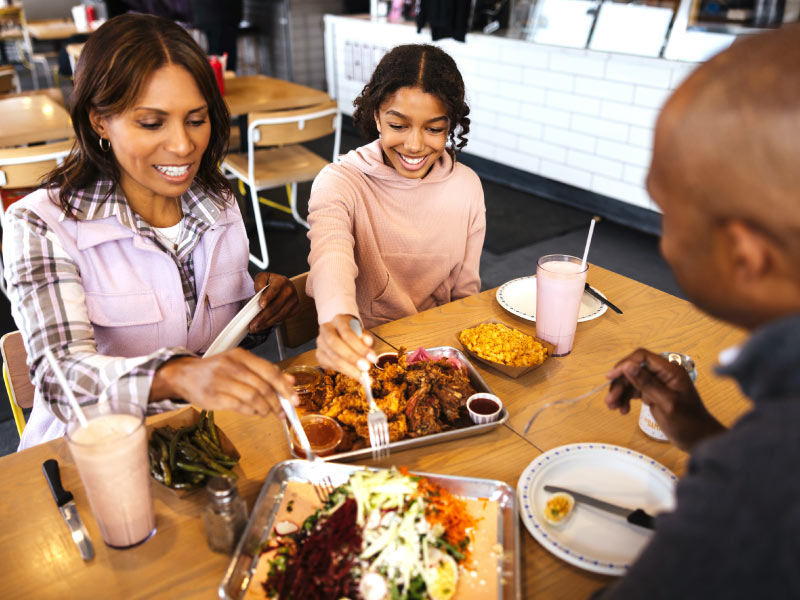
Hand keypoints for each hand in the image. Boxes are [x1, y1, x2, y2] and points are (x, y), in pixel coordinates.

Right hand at [151, 348, 297, 415]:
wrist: (184, 375)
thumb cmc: (217, 370)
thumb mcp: (241, 364)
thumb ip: (265, 372)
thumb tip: (290, 382)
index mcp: (241, 355)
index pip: (270, 371)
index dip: (285, 388)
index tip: (295, 400)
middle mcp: (231, 366)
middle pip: (263, 387)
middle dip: (277, 403)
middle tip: (283, 412)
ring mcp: (221, 381)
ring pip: (253, 398)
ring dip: (265, 409)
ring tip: (268, 412)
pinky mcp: (213, 396)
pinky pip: (239, 407)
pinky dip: (251, 412)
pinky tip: (254, 412)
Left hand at [248, 272, 299, 332]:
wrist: (284, 286)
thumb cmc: (272, 283)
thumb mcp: (263, 278)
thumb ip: (259, 282)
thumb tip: (258, 292)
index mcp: (282, 281)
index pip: (274, 290)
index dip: (268, 298)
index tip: (261, 305)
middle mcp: (290, 290)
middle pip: (276, 306)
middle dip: (263, 317)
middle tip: (252, 324)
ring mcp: (294, 300)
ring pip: (279, 315)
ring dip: (266, 323)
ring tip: (255, 327)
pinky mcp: (295, 309)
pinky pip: (283, 318)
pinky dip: (272, 323)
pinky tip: (263, 325)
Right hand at [316, 314, 376, 379]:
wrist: (341, 333)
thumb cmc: (355, 333)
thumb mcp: (363, 333)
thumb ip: (367, 337)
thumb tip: (368, 343)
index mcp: (338, 320)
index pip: (347, 332)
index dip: (359, 347)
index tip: (373, 358)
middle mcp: (326, 330)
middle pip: (335, 344)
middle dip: (351, 357)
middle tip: (366, 368)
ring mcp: (320, 343)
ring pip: (332, 358)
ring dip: (349, 369)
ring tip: (363, 376)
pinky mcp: (319, 355)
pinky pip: (330, 366)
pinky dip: (344, 372)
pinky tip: (355, 376)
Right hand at [605, 348, 725, 450]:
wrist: (698, 439)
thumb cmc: (687, 422)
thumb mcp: (666, 403)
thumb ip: (647, 383)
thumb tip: (628, 366)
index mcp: (670, 371)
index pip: (642, 357)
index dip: (624, 364)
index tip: (610, 376)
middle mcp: (663, 374)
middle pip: (634, 370)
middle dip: (620, 383)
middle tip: (610, 400)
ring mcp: (658, 384)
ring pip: (632, 381)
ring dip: (620, 392)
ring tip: (613, 407)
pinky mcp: (654, 393)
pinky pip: (635, 391)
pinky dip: (627, 399)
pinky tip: (623, 410)